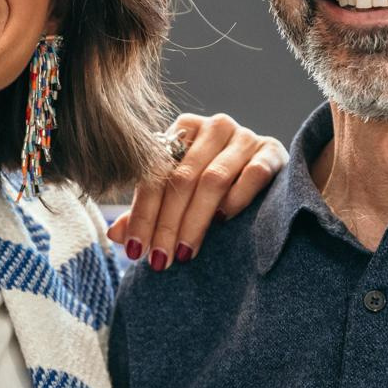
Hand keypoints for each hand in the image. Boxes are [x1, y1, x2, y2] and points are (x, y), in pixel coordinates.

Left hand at [108, 113, 287, 270]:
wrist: (272, 174)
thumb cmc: (216, 188)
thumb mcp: (180, 196)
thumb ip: (149, 211)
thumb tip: (115, 235)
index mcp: (183, 130)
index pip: (155, 173)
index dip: (143, 214)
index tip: (135, 250)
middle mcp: (213, 127)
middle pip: (182, 178)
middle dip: (167, 224)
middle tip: (160, 259)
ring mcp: (244, 136)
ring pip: (212, 179)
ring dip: (195, 220)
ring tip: (185, 252)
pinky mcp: (272, 151)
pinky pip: (251, 174)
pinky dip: (235, 198)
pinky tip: (223, 222)